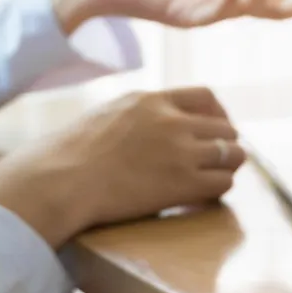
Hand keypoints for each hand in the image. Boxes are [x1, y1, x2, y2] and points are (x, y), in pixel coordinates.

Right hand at [0, 87, 246, 248]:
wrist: (58, 181)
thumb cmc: (68, 155)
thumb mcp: (107, 113)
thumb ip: (139, 115)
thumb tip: (155, 127)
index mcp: (151, 100)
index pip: (206, 96)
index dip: (217, 114)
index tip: (214, 129)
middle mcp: (172, 121)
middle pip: (225, 127)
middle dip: (225, 143)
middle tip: (217, 160)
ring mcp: (180, 151)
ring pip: (233, 153)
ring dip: (228, 166)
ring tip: (215, 178)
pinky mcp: (183, 183)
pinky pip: (223, 182)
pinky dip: (219, 189)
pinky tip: (204, 196)